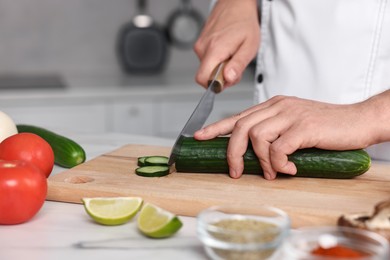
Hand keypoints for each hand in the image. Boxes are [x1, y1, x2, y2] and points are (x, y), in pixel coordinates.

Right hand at [194, 0, 259, 88]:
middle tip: (234, 65)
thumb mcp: (249, 46)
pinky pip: (206, 60)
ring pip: (207, 68)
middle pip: (206, 75)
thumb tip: (228, 79)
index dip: (215, 85)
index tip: (227, 79)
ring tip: (231, 54)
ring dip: (219, 67)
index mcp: (214, 49)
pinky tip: (226, 50)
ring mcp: (200, 45)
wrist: (236, 4)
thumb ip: (238, 65)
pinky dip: (217, 60)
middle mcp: (203, 48)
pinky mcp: (199, 43)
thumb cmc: (244, 22)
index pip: (202, 79)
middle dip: (221, 77)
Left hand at [194, 95, 377, 179]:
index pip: (237, 115)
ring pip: (256, 136)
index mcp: (273, 105)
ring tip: (272, 172)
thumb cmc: (326, 126)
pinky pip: (278, 148)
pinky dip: (279, 163)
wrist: (358, 120)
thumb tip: (255, 154)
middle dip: (232, 153)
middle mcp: (278, 107)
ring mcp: (290, 115)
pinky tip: (290, 169)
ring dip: (261, 161)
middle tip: (236, 172)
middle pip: (240, 127)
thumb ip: (275, 133)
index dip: (215, 127)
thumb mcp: (294, 124)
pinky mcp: (303, 127)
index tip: (198, 136)